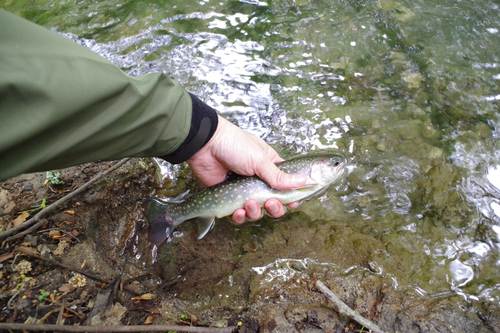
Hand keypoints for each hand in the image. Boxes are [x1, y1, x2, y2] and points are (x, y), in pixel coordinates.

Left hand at [187, 115, 305, 222]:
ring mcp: (243, 190)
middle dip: (274, 207)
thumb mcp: (260, 160)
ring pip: (256, 211)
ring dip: (255, 212)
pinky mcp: (228, 199)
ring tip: (249, 203)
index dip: (290, 196)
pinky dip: (239, 216)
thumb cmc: (234, 144)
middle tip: (270, 203)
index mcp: (269, 167)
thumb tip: (302, 182)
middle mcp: (258, 180)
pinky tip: (237, 211)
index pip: (286, 185)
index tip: (292, 203)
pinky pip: (238, 214)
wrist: (205, 146)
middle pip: (273, 203)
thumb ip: (279, 176)